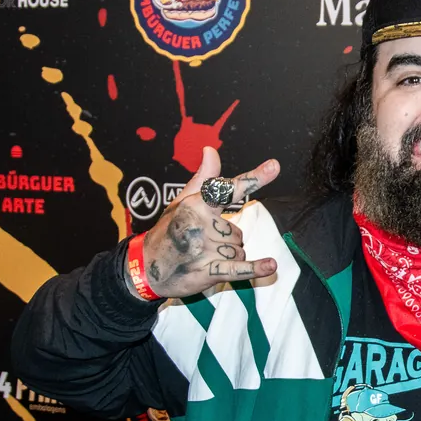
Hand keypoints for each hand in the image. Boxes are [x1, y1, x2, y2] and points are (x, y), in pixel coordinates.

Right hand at [140, 146, 279, 298]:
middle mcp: (201, 223)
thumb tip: (211, 150)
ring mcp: (205, 248)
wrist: (146, 266)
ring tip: (204, 256)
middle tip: (202, 243)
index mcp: (197, 203)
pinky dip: (256, 269)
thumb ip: (203, 178)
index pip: (230, 189)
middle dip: (227, 239)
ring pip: (240, 250)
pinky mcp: (208, 270)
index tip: (275, 166)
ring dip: (229, 256)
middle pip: (238, 231)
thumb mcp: (181, 201)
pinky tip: (270, 265)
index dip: (255, 177)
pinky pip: (239, 269)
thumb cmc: (168, 230)